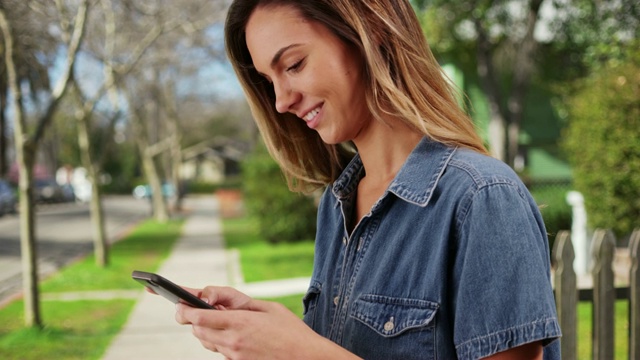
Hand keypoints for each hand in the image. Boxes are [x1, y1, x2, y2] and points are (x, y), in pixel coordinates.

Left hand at [175, 286, 359, 359]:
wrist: (306, 358)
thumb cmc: (291, 331)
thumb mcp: (270, 308)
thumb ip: (243, 304)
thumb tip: (222, 303)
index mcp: (240, 323)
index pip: (199, 318)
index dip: (185, 311)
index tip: (179, 305)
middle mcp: (233, 341)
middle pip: (198, 332)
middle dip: (192, 320)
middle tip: (192, 311)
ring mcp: (235, 356)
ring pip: (206, 343)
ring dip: (205, 331)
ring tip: (213, 320)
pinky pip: (220, 352)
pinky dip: (219, 342)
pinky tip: (230, 334)